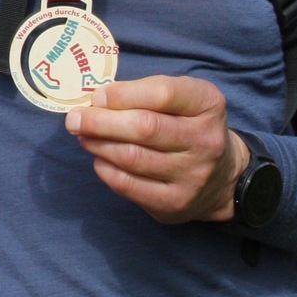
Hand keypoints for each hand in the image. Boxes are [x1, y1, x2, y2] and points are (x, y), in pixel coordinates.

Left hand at [65, 75, 248, 224]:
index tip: (97, 96)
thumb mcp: (182, 99)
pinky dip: (106, 169)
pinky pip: (128, 185)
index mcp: (208, 104)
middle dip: (101, 121)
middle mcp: (205, 140)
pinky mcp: (174, 203)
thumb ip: (145, 93)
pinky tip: (100, 159)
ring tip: (83, 136)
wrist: (222, 179)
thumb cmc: (189, 126)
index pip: (163, 93)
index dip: (123, 94)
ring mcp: (192, 175)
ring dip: (99, 144)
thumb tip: (96, 102)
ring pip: (132, 157)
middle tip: (74, 119)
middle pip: (145, 127)